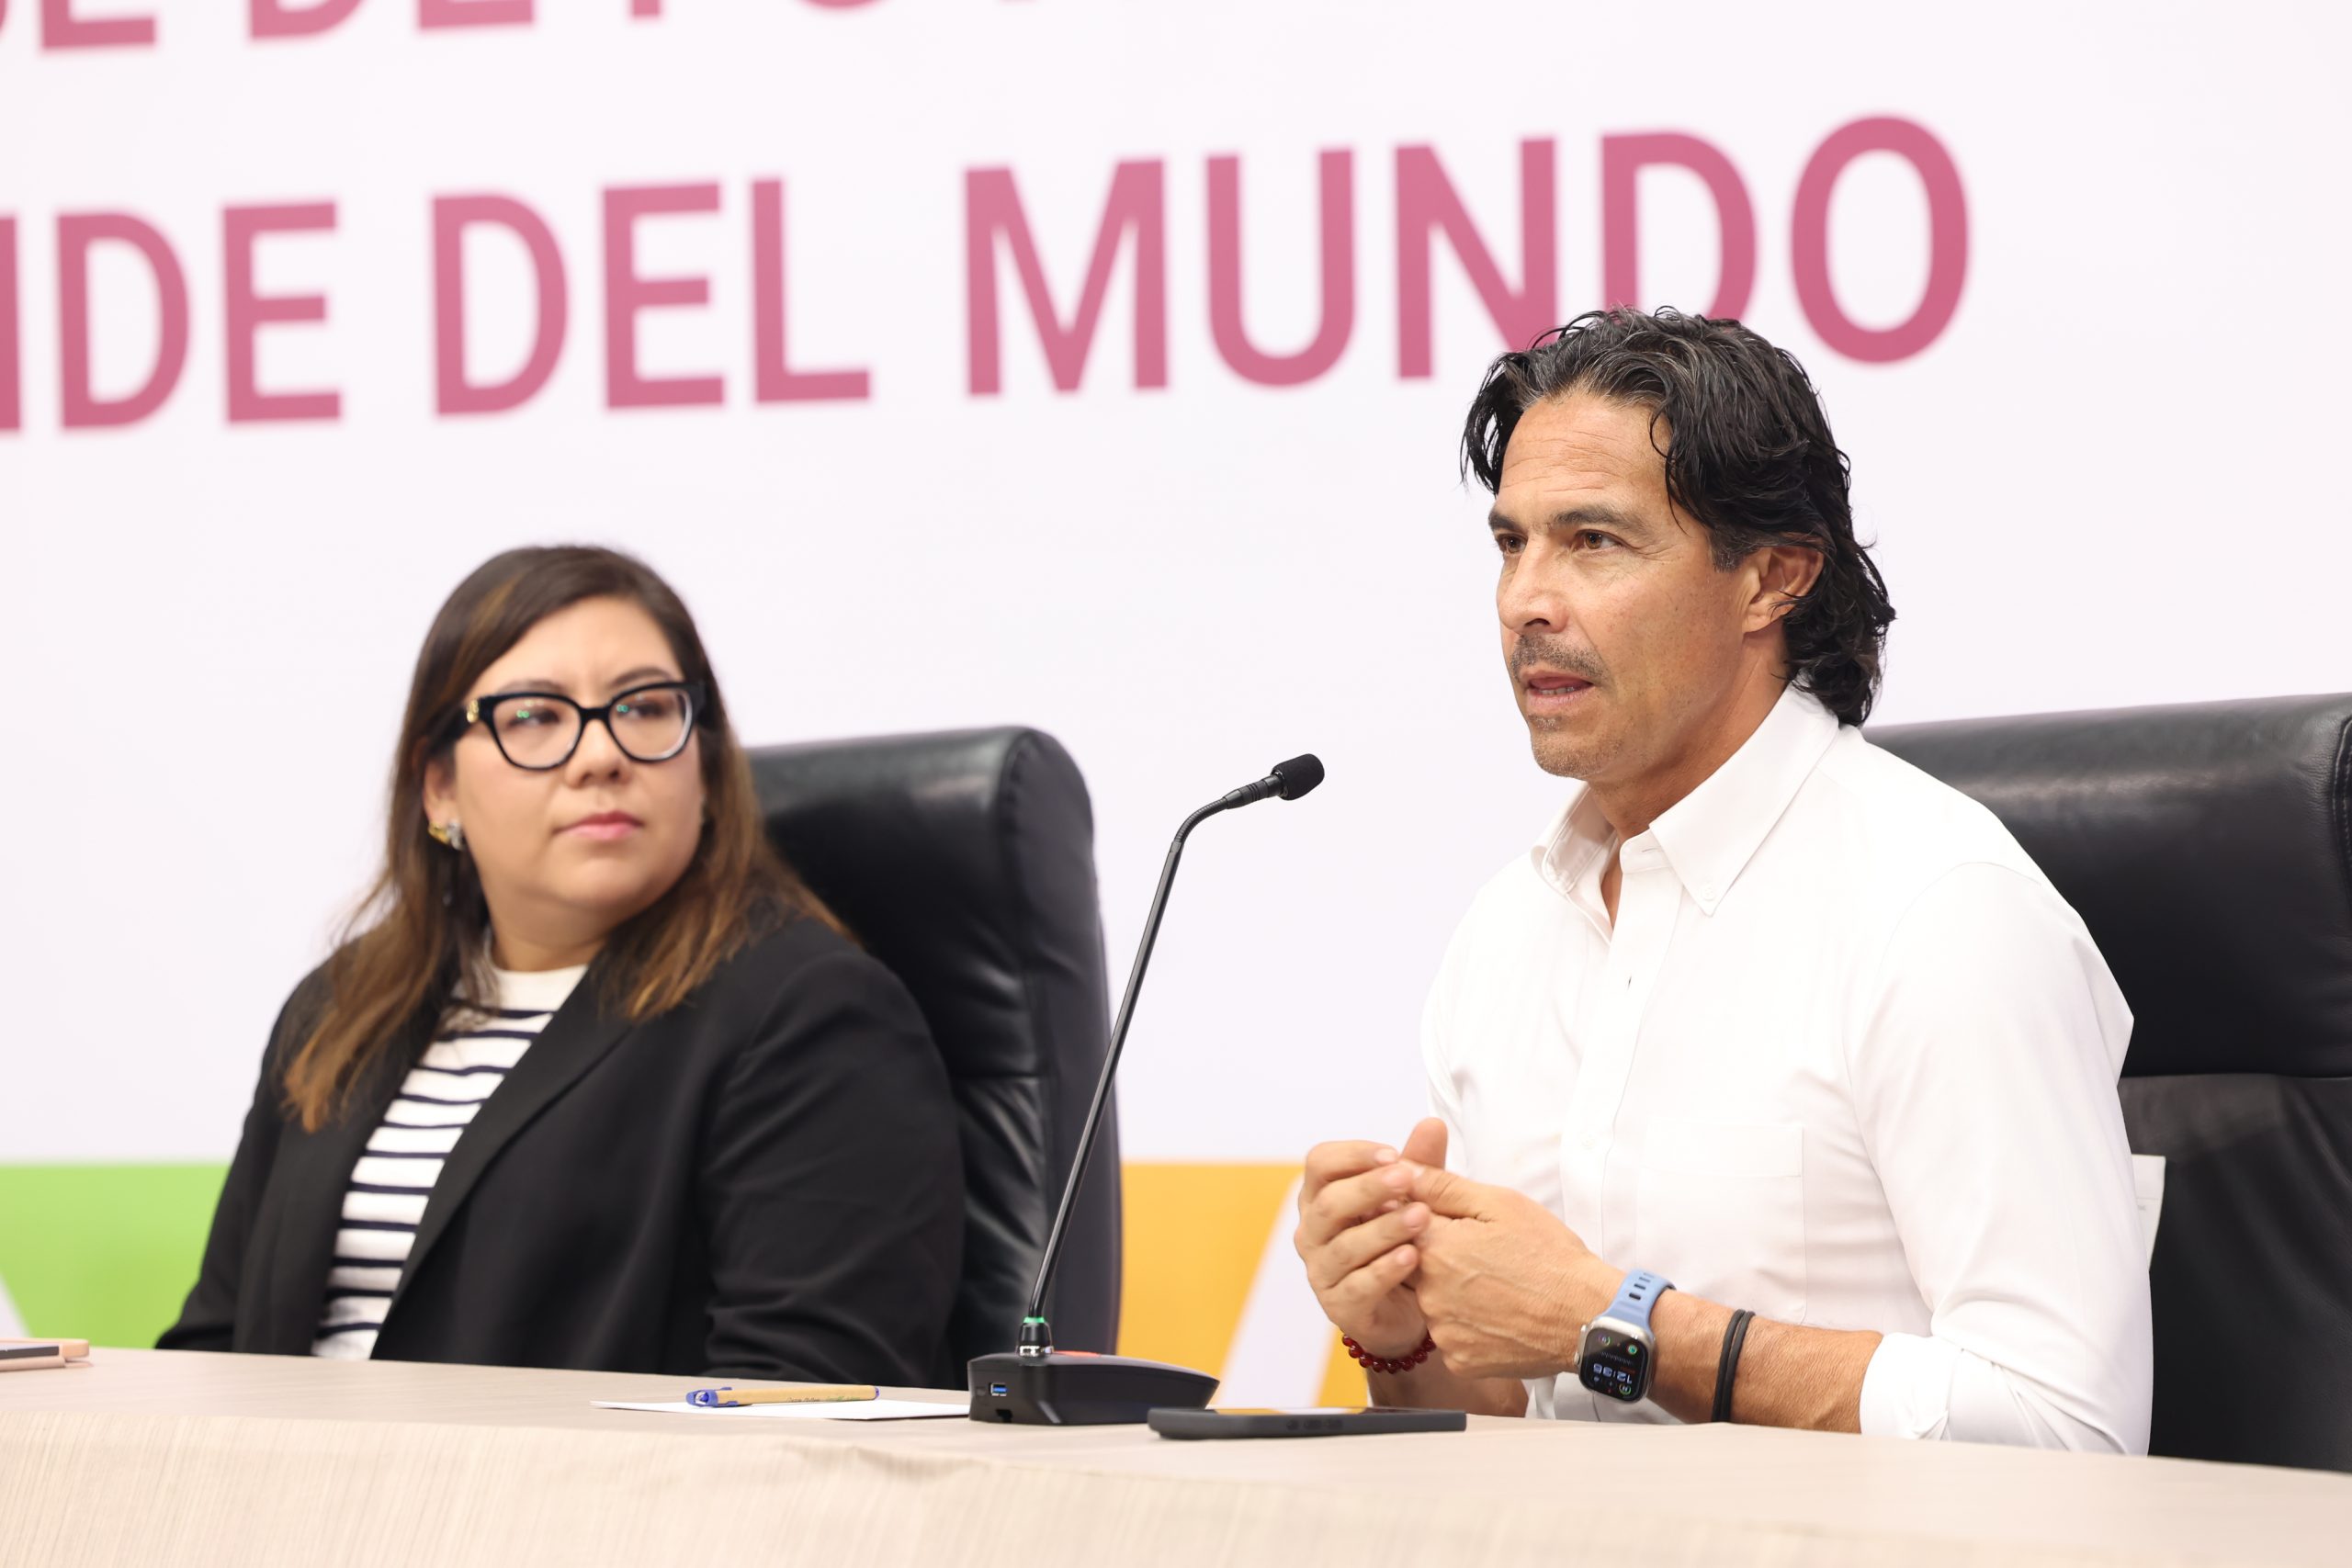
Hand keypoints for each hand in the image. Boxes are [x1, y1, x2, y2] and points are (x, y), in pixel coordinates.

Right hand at [1294, 1118, 1448, 1357]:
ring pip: (1345, 1246)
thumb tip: (1433, 1122)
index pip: (1320, 1163)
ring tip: (1421, 1217)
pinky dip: (1385, 1270)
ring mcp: (1322, 1271)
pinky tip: (1412, 1256)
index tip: (1392, 1153)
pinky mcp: (1340, 1307)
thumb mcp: (1412, 1199)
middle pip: (1329, 1202)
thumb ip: (1419, 1164)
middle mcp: (1313, 1232)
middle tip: (1406, 1177)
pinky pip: (1358, 1286)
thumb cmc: (1400, 1241)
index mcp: (1322, 1196)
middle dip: (1369, 1188)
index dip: (1353, 1155)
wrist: (1407, 1309)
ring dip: (1384, 1228)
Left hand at [1407, 1163, 1616, 1379]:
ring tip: (1496, 1287)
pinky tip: (1498, 1315)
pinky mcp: (1458, 1360)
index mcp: (1435, 1248)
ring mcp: (1442, 1331)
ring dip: (1453, 1293)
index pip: (1404, 1224)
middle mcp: (1429, 1293)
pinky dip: (1468, 1326)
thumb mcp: (1500, 1204)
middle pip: (1416, 1266)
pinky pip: (1451, 1336)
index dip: (1430, 1221)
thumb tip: (1400, 1170)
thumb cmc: (1549, 1256)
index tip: (1458, 1228)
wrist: (1587, 1316)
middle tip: (1487, 1260)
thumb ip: (1442, 1186)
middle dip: (1443, 1258)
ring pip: (1434, 1302)